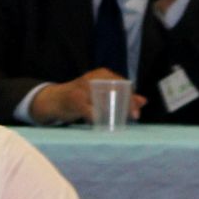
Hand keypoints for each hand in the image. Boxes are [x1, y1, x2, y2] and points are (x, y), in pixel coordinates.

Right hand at [31, 68, 146, 124]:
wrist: (54, 100)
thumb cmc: (81, 98)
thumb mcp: (102, 94)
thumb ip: (122, 97)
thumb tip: (143, 101)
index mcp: (102, 74)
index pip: (123, 85)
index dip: (132, 99)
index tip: (137, 112)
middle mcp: (94, 78)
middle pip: (116, 91)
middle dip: (126, 106)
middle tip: (133, 118)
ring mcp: (83, 88)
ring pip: (104, 101)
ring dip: (113, 113)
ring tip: (118, 123)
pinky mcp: (74, 99)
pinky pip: (89, 111)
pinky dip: (96, 118)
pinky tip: (99, 124)